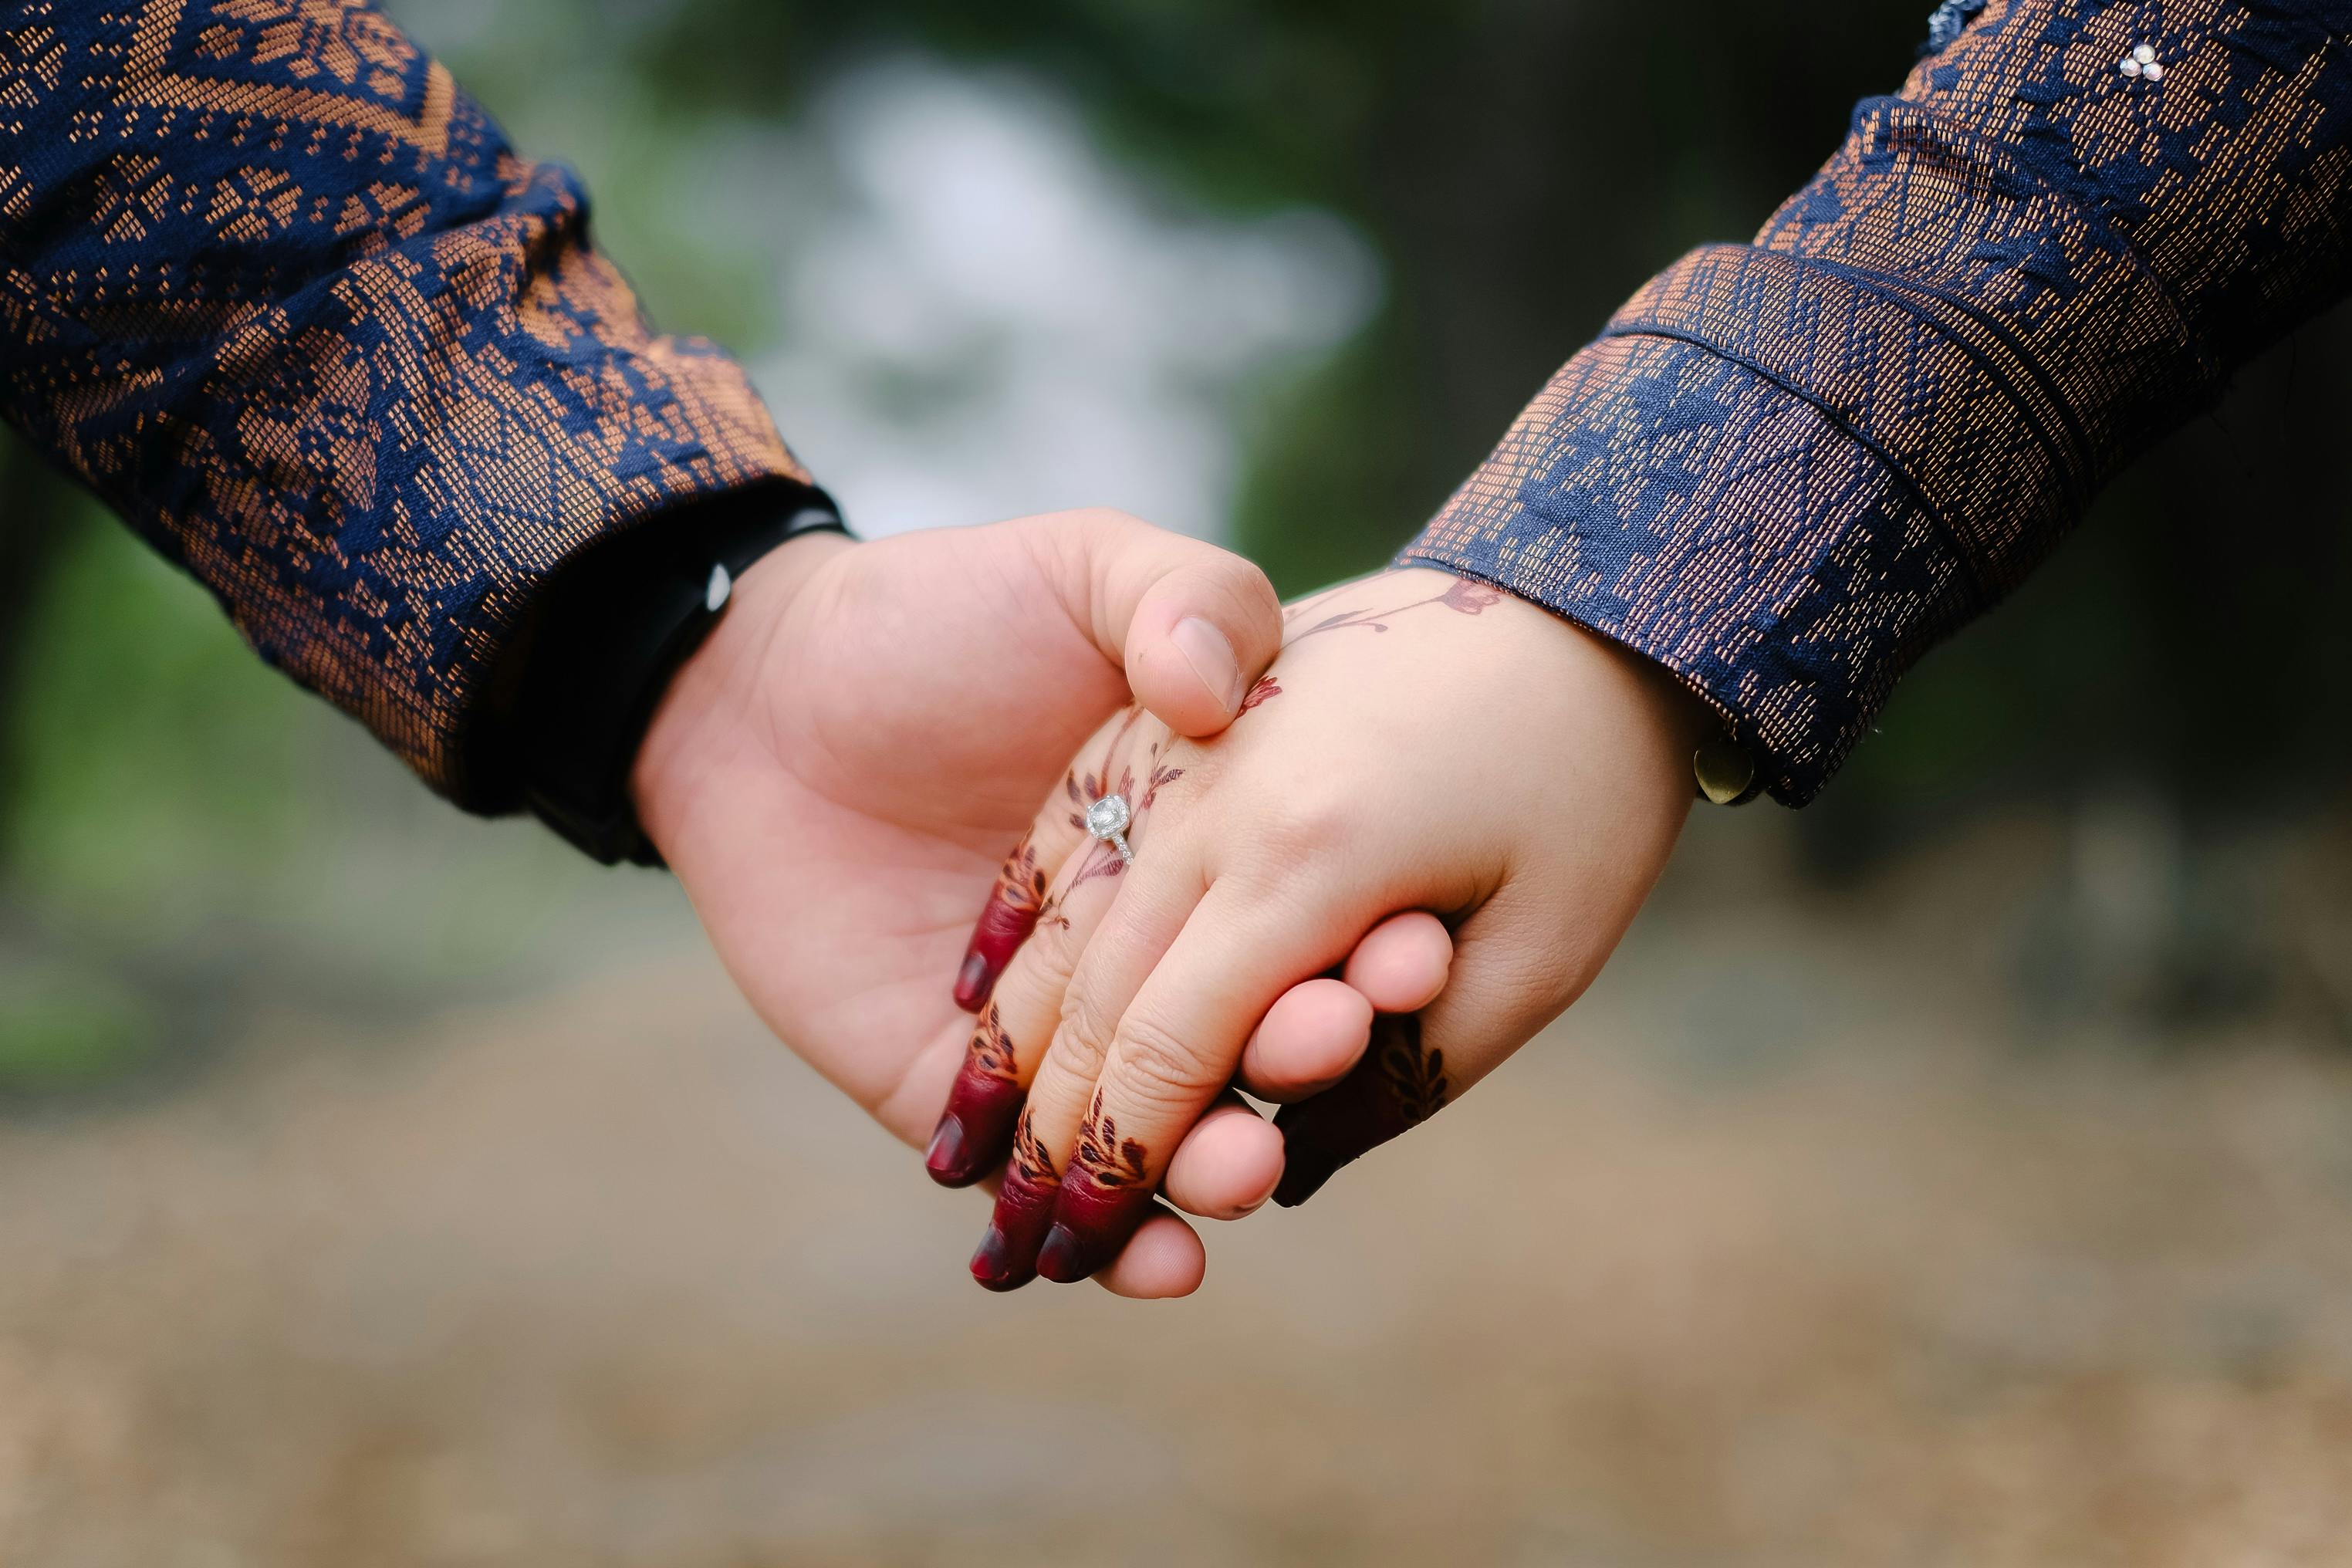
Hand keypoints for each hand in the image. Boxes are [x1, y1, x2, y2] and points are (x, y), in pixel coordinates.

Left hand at [629, 512, 1451, 1296]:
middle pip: (1251, 1036)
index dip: (1368, 941)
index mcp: (1210, 841)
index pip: (1313, 916)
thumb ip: (1183, 597)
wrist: (758, 690)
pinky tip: (1166, 1262)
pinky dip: (1119, 1244)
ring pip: (1164, 1134)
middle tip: (1332, 1043)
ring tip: (1247, 1167)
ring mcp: (1061, 1035)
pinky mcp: (960, 1098)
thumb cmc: (934, 614)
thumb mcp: (1084, 568)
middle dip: (1302, 1056)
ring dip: (1222, 1167)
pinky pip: (1049, 1187)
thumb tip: (1225, 696)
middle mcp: (1154, 948)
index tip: (1412, 946)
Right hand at [960, 568, 1708, 1288]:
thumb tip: (1285, 1175)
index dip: (1122, 1160)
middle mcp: (1226, 803)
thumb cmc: (1593, 784)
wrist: (1583, 580)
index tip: (1082, 1250)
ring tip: (964, 1154)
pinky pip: (1067, 828)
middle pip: (1103, 996)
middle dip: (1052, 1134)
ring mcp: (1186, 747)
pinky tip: (970, 1003)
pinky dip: (1019, 926)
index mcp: (1317, 862)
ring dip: (1007, 1049)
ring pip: (1068, 920)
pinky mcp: (1168, 709)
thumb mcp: (1548, 952)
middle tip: (1016, 1243)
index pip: (1178, 1045)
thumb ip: (1410, 1073)